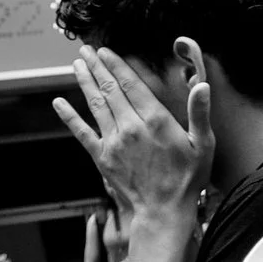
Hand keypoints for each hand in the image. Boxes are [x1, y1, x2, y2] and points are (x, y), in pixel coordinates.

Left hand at [54, 44, 212, 261]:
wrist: (163, 211)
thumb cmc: (187, 179)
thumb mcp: (203, 144)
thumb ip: (199, 113)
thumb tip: (202, 87)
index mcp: (155, 120)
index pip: (131, 84)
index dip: (117, 65)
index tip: (106, 51)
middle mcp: (131, 126)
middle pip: (109, 89)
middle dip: (97, 67)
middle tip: (86, 50)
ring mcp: (113, 141)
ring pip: (95, 104)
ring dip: (84, 82)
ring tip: (76, 64)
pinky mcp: (101, 156)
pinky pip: (81, 132)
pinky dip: (69, 116)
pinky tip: (59, 102)